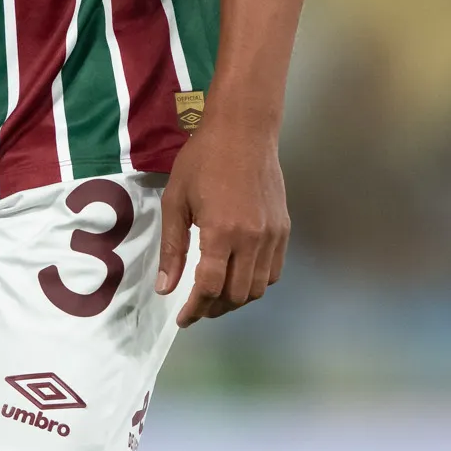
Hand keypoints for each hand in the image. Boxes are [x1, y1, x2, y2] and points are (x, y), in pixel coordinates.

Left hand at [156, 116, 288, 327]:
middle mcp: (252, 239)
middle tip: (197, 307)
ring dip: (236, 299)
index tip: (183, 319)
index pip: (210, 288)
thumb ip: (172, 248)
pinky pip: (274, 271)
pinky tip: (239, 277)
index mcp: (222, 232)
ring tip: (216, 296)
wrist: (244, 131)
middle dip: (214, 308)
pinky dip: (256, 283)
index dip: (195, 310)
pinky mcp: (284, 229)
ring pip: (258, 288)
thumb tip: (166, 288)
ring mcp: (272, 235)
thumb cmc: (202, 160)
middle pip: (236, 295)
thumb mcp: (175, 201)